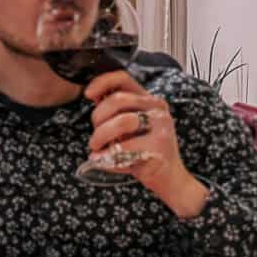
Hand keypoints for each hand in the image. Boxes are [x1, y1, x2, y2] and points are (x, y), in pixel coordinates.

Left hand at [85, 71, 207, 216]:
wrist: (168, 177)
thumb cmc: (143, 150)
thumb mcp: (128, 126)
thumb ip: (113, 111)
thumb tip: (92, 94)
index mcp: (148, 99)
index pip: (123, 78)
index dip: (102, 82)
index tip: (87, 94)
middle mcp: (157, 108)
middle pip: (117, 100)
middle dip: (97, 118)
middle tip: (95, 137)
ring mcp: (162, 126)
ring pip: (121, 121)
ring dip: (101, 137)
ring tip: (97, 148)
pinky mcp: (160, 146)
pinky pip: (124, 147)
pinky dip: (106, 156)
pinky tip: (103, 160)